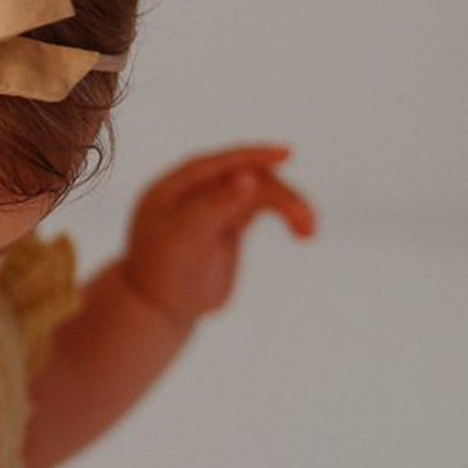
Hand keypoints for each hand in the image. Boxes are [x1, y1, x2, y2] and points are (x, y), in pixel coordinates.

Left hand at [119, 144, 316, 323]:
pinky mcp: (229, 224)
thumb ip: (214, 205)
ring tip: (309, 229)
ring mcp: (212, 207)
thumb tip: (249, 176)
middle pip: (244, 178)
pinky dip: (285, 215)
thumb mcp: (185, 239)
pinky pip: (263, 207)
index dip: (251, 156)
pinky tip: (304, 233)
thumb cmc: (164, 277)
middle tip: (304, 218)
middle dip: (278, 193)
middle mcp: (193, 192)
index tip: (286, 155)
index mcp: (171, 190)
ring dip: (289, 204)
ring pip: (259, 191)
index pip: (215, 164)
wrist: (159, 312)